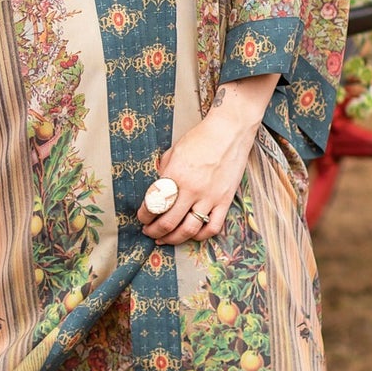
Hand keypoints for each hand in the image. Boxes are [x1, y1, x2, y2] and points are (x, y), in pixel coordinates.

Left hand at [137, 75, 277, 244]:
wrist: (229, 131)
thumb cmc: (199, 138)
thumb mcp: (173, 152)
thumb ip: (164, 173)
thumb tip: (156, 191)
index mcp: (175, 175)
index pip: (153, 205)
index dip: (144, 215)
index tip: (142, 217)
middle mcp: (191, 189)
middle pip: (168, 222)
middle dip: (154, 231)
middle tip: (148, 232)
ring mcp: (210, 197)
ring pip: (189, 230)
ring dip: (173, 239)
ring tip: (165, 239)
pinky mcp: (225, 200)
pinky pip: (213, 227)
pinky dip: (201, 236)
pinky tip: (192, 235)